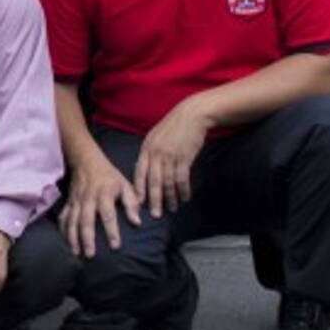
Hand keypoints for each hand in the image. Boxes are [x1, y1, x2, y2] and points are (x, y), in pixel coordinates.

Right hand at [58, 155, 141, 257]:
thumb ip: (131, 203)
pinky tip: (66, 242)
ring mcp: (76, 201)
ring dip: (73, 238)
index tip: (115, 246)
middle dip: (87, 239)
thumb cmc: (109, 176)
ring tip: (76, 253)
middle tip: (90, 255)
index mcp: (104, 194)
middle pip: (86, 221)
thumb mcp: (125, 185)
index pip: (108, 215)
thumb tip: (137, 222)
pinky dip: (63, 231)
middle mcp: (88, 199)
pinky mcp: (68, 202)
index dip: (112, 231)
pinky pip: (63, 218)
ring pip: (72, 221)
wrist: (86, 161)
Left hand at [134, 100, 210, 217]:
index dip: (138, 189)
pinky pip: (182, 178)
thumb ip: (150, 152)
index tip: (137, 203)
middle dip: (153, 199)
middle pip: (152, 181)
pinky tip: (185, 197)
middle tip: (155, 214)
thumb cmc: (173, 127)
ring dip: (170, 197)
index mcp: (146, 149)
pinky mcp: (184, 157)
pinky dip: (183, 189)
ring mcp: (170, 156)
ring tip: (172, 208)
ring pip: (168, 182)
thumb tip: (145, 169)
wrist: (192, 114)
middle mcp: (156, 153)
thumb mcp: (155, 137)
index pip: (139, 172)